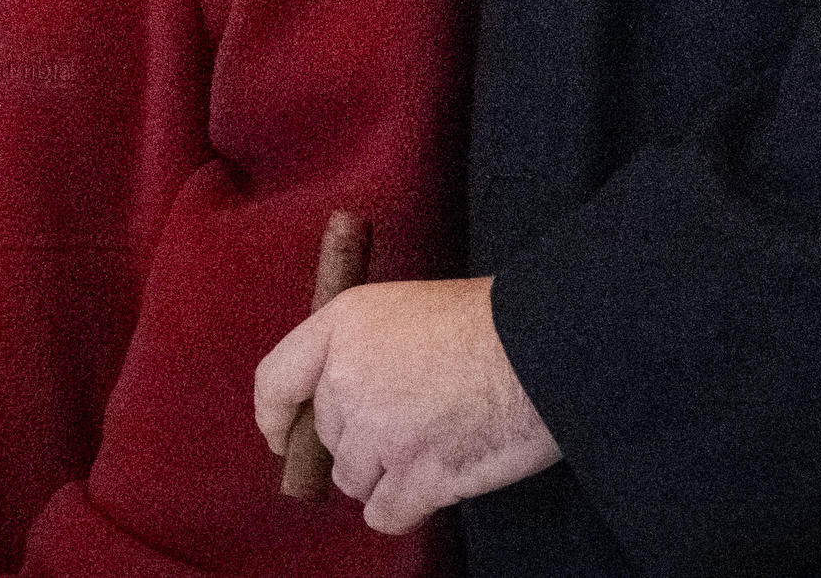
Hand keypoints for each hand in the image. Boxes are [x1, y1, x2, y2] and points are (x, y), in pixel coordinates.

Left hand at [253, 275, 558, 535]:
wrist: (545, 346)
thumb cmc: (493, 318)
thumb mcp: (409, 307)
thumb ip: (369, 347)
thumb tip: (362, 389)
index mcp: (343, 327)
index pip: (275, 381)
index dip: (275, 416)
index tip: (283, 434)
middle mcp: (347, 380)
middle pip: (326, 435)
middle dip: (358, 439)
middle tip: (407, 425)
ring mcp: (378, 434)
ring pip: (353, 479)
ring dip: (385, 473)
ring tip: (432, 446)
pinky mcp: (414, 478)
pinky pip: (384, 513)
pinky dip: (403, 507)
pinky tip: (430, 487)